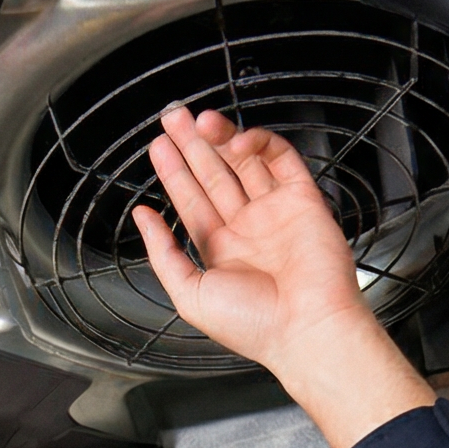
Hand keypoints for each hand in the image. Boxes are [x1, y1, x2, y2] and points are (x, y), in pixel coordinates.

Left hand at [131, 108, 432, 447]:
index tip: (159, 147)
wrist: (306, 328)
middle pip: (215, 175)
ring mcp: (275, 213)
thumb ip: (162, 254)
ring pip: (244, 162)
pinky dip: (259, 143)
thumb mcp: (189, 294)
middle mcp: (248, 230)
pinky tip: (236, 140)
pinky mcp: (303, 200)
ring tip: (198, 121)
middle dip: (192, 146)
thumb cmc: (253, 325)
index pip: (192, 202)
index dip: (175, 172)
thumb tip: (142, 218)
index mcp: (221, 253)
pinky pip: (281, 158)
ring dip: (221, 138)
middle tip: (173, 118)